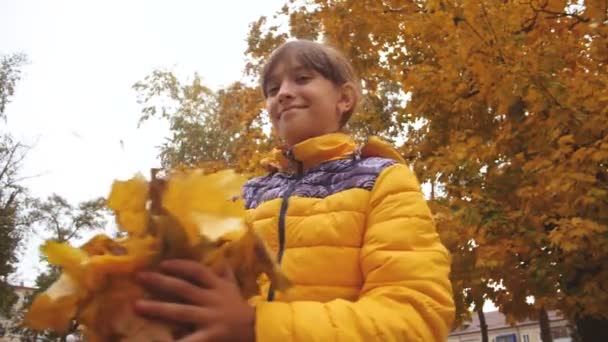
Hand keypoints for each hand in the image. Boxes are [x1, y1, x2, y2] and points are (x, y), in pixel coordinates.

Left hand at [134, 260, 255, 341]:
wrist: (259, 331)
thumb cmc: (242, 309)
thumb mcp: (235, 288)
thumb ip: (225, 274)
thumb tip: (221, 257)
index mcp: (217, 287)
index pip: (197, 271)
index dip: (179, 266)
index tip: (162, 264)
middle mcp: (212, 300)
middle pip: (183, 288)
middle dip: (160, 282)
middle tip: (139, 277)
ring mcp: (210, 319)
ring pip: (180, 312)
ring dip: (157, 308)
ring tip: (136, 306)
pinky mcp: (210, 337)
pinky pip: (188, 340)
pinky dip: (173, 341)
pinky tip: (157, 340)